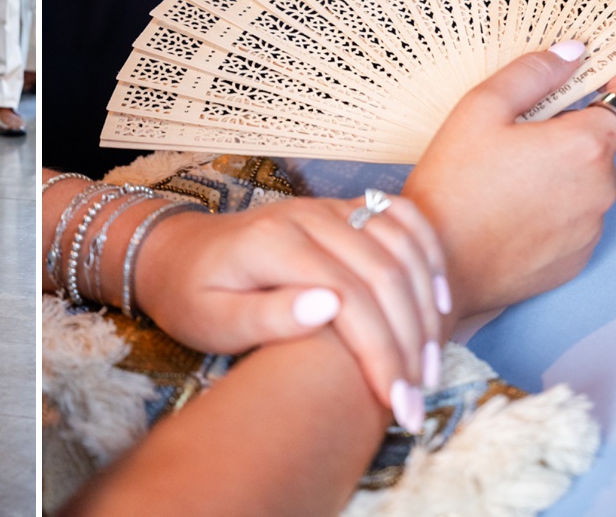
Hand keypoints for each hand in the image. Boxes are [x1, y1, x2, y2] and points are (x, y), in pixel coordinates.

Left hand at [132, 196, 447, 414]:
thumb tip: (327, 308)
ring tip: (430, 365)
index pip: (350, 298)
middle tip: (419, 401)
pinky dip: (427, 253)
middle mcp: (306, 216)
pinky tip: (439, 300)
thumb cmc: (191, 297)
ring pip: (400, 245)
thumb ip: (265, 317)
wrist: (177, 254)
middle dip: (410, 343)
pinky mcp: (340, 209)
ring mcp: (326, 207)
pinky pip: (399, 217)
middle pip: (383, 273)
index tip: (399, 407)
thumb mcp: (211, 321)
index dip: (382, 355)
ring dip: (426, 305)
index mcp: (273, 244)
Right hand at [402, 48, 615, 320]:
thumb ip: (532, 73)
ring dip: (557, 174)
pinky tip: (506, 214)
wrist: (438, 265)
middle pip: (600, 144)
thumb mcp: (480, 109)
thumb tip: (573, 51)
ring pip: (585, 183)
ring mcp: (592, 229)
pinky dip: (550, 212)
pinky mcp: (577, 260)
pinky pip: (573, 221)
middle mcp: (602, 188)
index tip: (591, 80)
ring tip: (501, 181)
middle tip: (512, 138)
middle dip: (566, 133)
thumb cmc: (454, 183)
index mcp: (585, 145)